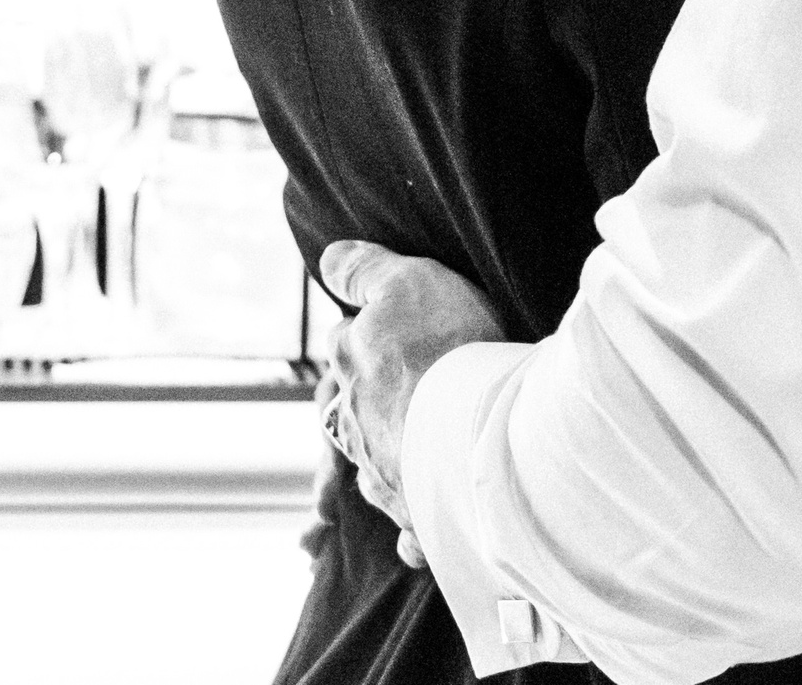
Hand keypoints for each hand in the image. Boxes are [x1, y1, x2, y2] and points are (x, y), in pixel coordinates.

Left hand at [318, 240, 505, 555]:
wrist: (473, 425)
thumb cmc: (443, 347)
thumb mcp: (405, 283)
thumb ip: (365, 272)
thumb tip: (328, 259)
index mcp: (351, 374)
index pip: (342, 355)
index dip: (354, 345)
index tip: (364, 343)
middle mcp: (360, 431)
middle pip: (347, 423)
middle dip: (354, 420)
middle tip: (366, 415)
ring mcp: (389, 477)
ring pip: (372, 476)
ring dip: (377, 474)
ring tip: (386, 477)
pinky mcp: (421, 516)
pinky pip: (412, 530)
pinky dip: (412, 534)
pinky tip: (414, 542)